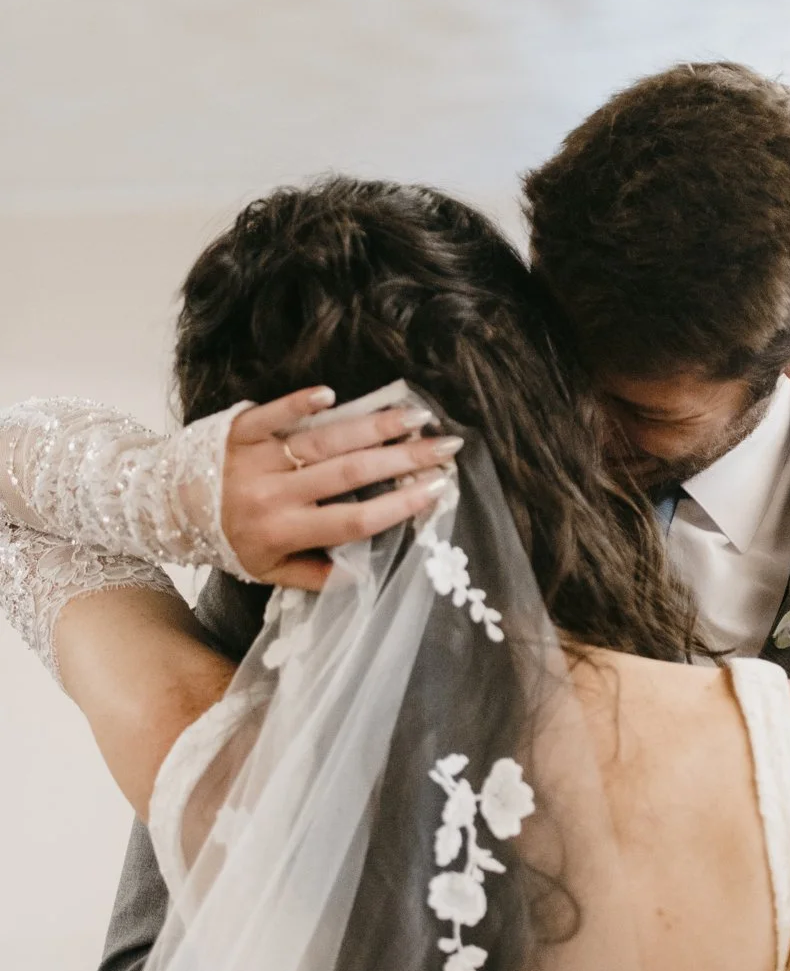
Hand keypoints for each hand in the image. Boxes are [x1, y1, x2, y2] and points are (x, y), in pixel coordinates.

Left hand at [222, 389, 460, 589]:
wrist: (162, 508)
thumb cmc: (223, 541)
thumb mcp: (264, 572)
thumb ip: (313, 575)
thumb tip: (361, 574)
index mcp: (284, 532)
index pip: (353, 520)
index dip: (397, 506)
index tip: (436, 490)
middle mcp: (275, 494)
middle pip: (350, 474)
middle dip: (403, 459)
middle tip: (446, 446)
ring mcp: (258, 458)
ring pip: (325, 441)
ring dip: (373, 426)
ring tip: (415, 416)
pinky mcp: (241, 429)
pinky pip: (275, 413)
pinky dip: (302, 403)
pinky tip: (334, 395)